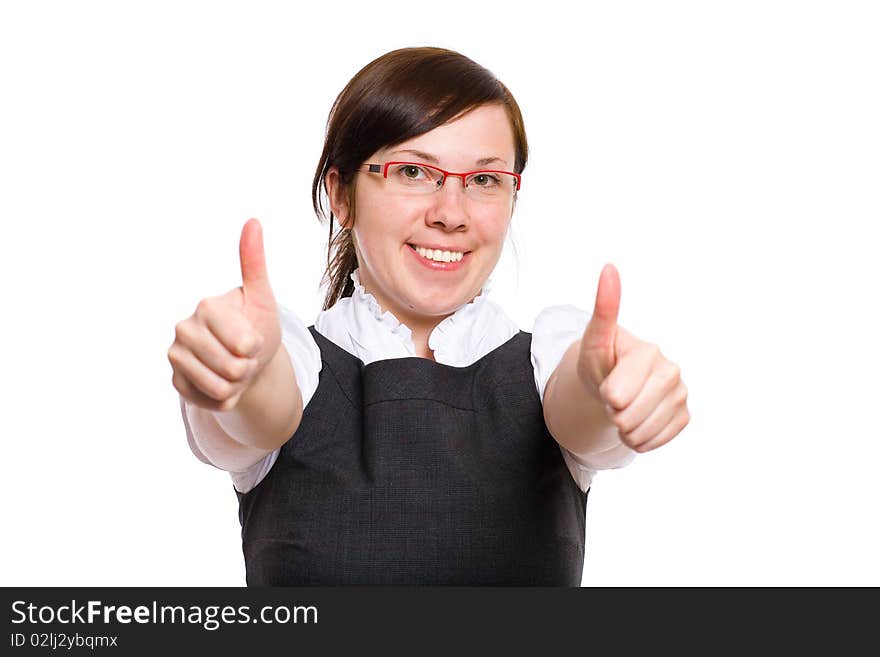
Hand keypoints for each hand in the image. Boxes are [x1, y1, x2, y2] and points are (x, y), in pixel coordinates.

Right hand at [168, 218, 281, 411]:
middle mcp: (184, 329)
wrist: (247, 358)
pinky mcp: (176, 382)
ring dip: (239, 384)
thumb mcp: (263, 297)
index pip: (244, 344)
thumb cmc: (256, 323)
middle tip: (245, 355)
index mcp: (206, 307)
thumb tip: (253, 221)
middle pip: (232, 369)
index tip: (252, 338)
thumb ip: (254, 262)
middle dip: (248, 367)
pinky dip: (227, 398)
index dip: (256, 347)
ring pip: (222, 388)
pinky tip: (223, 382)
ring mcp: (176, 356)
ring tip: (235, 368)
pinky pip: (212, 402)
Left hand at [577, 264, 689, 452]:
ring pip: (640, 433)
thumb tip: (609, 267)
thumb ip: (603, 309)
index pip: (617, 396)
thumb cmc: (601, 360)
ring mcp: (681, 393)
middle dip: (613, 412)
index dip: (605, 395)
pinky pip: (654, 442)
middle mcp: (670, 370)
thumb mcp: (593, 340)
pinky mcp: (684, 415)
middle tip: (614, 396)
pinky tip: (637, 419)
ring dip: (624, 429)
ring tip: (623, 407)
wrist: (613, 381)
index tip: (607, 382)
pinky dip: (639, 439)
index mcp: (648, 352)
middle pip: (628, 417)